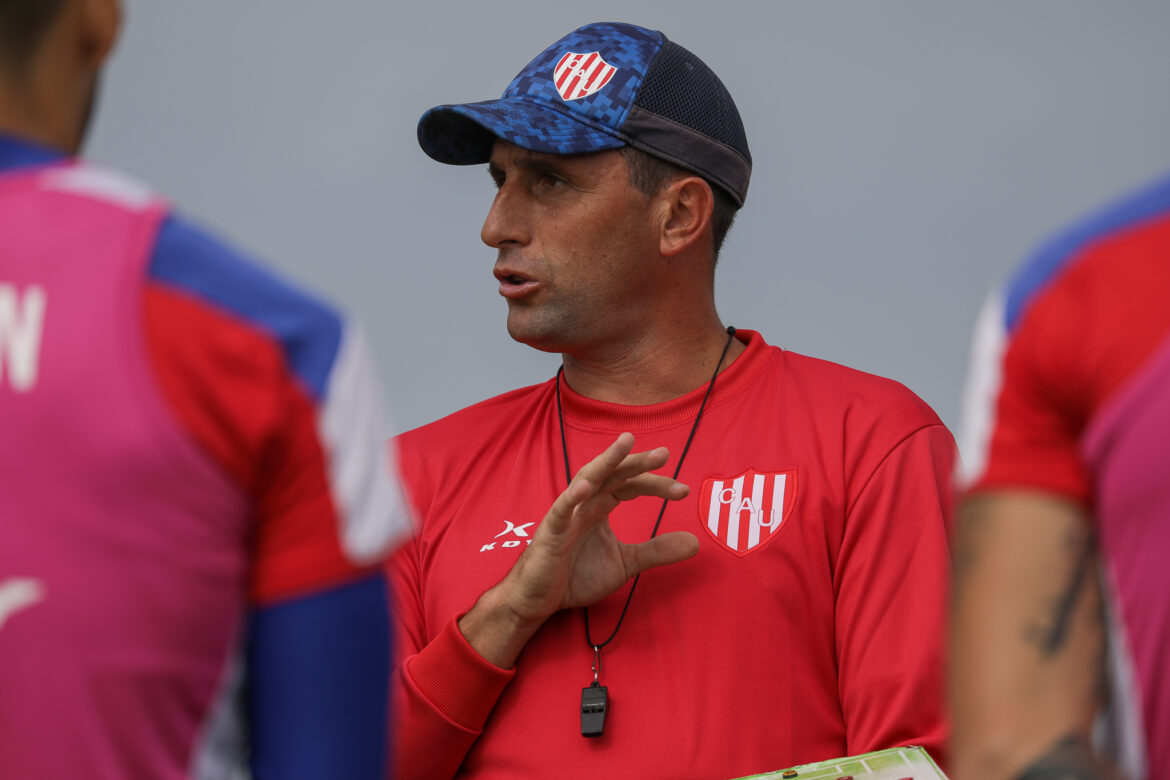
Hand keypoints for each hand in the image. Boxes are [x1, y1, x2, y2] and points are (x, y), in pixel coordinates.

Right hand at [459, 433, 698, 666]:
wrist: (540, 601)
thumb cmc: (576, 576)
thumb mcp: (625, 564)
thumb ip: (656, 551)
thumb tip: (696, 542)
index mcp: (601, 507)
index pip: (631, 485)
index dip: (656, 484)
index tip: (683, 491)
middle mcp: (585, 503)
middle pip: (613, 474)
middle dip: (637, 462)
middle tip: (665, 453)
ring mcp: (567, 515)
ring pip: (586, 479)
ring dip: (606, 461)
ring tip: (626, 442)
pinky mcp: (550, 533)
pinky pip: (561, 510)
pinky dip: (573, 497)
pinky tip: (588, 485)